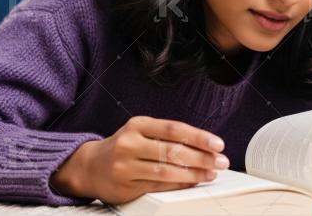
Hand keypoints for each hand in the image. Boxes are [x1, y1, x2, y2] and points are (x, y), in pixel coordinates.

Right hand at [51, 116, 228, 203]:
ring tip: (210, 173)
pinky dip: (179, 185)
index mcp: (137, 124)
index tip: (218, 144)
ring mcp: (125, 166)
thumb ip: (167, 135)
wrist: (90, 166)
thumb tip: (204, 145)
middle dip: (202, 157)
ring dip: (193, 174)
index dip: (199, 137)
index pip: (174, 129)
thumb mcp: (140, 132)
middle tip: (221, 161)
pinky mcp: (125, 186)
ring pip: (166, 171)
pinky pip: (158, 186)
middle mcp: (129, 143)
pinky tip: (191, 182)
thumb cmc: (124, 146)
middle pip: (172, 151)